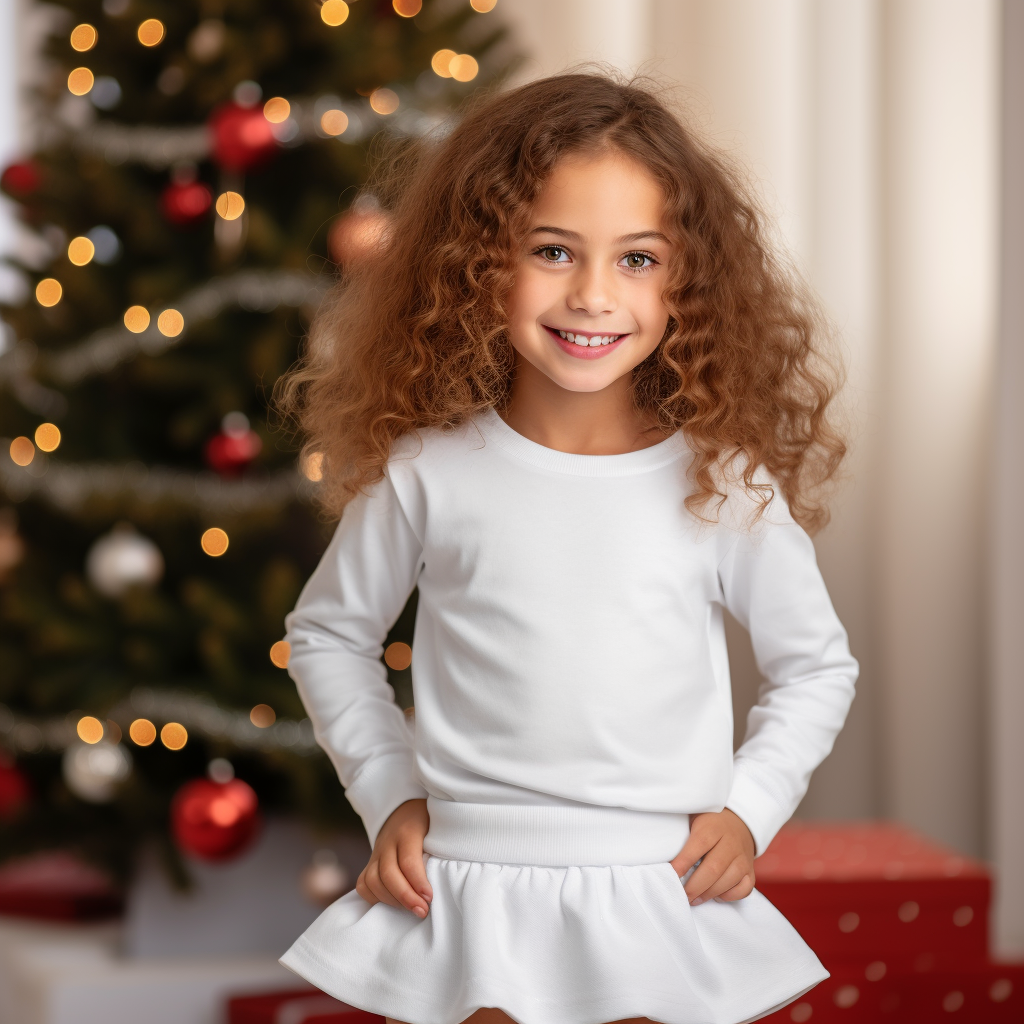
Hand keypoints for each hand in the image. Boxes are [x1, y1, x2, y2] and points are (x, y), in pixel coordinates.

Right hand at [355, 798, 432, 917]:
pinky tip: (393, 903)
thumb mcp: (438, 825)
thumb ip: (441, 845)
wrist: (405, 810)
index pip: (408, 861)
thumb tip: (450, 872)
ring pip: (372, 880)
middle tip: (422, 911)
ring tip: (411, 908)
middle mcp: (388, 842)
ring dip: (391, 900)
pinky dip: (375, 898)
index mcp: (407, 831)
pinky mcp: (369, 863)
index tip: (430, 898)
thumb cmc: (429, 822)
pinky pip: (363, 884)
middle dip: (405, 897)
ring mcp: (376, 853)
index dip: (418, 882)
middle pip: (388, 874)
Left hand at [671, 808, 755, 905]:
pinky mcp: (751, 870)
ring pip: (728, 881)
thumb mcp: (694, 818)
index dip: (683, 862)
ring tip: (694, 899)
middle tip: (681, 896)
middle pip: (713, 868)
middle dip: (694, 886)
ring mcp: (743, 858)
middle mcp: (730, 843)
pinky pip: (744, 889)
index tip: (671, 874)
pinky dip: (729, 896)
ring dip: (708, 894)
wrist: (739, 822)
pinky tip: (716, 894)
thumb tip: (660, 854)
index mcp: (713, 827)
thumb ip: (682, 832)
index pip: (698, 845)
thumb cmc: (709, 823)